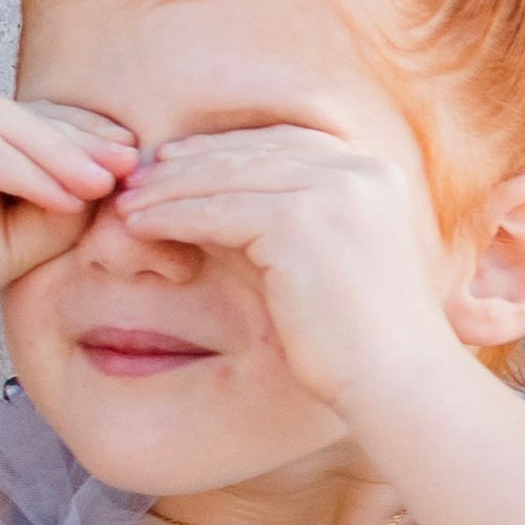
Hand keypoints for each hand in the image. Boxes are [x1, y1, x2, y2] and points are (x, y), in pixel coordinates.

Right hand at [0, 94, 136, 379]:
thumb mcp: (15, 235)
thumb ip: (56, 202)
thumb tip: (112, 179)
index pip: (24, 116)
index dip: (81, 133)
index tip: (133, 159)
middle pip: (18, 113)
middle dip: (81, 138)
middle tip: (133, 163)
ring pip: (1, 124)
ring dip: (61, 153)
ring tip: (108, 184)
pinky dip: (27, 172)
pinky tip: (68, 197)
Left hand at [112, 122, 475, 412]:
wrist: (398, 382)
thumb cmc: (362, 339)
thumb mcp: (321, 260)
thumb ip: (277, 221)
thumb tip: (201, 196)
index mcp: (373, 173)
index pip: (284, 142)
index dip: (223, 149)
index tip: (174, 160)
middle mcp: (357, 171)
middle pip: (252, 152)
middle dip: (188, 163)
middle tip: (137, 178)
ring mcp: (333, 192)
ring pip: (228, 178)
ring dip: (169, 189)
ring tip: (126, 205)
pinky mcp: (301, 222)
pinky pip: (218, 211)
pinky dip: (173, 217)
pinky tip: (140, 226)